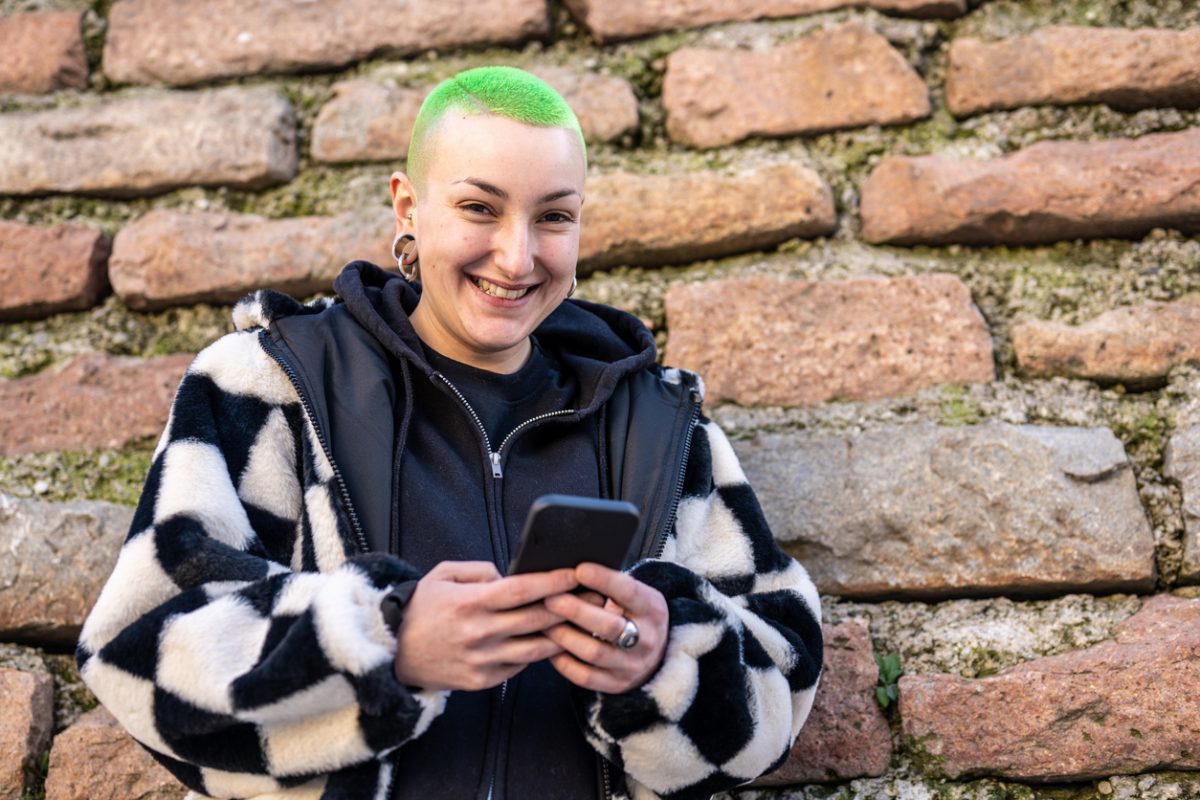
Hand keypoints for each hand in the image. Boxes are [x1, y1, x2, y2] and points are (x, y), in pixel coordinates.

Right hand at [393, 560, 576, 691]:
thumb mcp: (443, 575)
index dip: (553, 581)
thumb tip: (511, 575)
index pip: (523, 590)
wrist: (391, 652)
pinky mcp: (481, 681)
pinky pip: (519, 666)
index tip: (576, 573)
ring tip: (581, 623)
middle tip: (592, 596)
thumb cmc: (420, 608)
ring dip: (561, 635)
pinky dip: (536, 653)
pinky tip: (548, 641)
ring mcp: (482, 661)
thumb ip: (480, 570)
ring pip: (536, 649)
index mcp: (471, 603)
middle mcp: (479, 633)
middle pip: (537, 619)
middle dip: (569, 606)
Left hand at [543, 562, 668, 693]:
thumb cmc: (636, 616)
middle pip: (609, 626)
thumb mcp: (636, 597)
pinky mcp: (616, 684)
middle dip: (576, 611)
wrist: (657, 656)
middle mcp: (647, 640)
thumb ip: (612, 586)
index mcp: (653, 610)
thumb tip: (573, 571)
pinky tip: (549, 647)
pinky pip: (584, 676)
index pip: (629, 593)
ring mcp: (631, 666)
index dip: (604, 580)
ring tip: (543, 622)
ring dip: (564, 636)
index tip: (579, 570)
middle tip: (550, 598)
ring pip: (593, 652)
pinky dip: (563, 661)